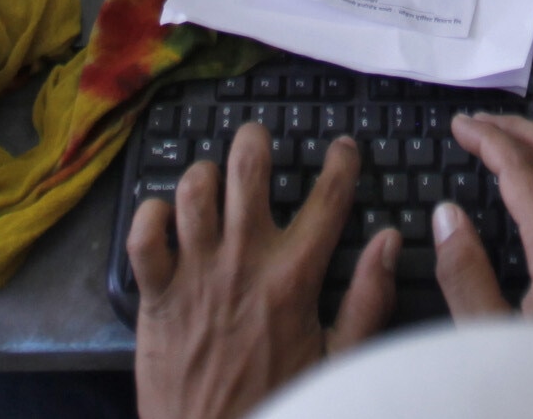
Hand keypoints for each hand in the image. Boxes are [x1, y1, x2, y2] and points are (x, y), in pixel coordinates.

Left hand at [129, 122, 395, 418]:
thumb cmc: (280, 403)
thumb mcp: (339, 359)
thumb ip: (368, 299)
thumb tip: (389, 242)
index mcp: (293, 278)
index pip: (326, 200)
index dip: (340, 164)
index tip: (342, 148)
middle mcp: (242, 263)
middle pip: (246, 170)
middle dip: (254, 142)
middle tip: (257, 139)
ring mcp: (195, 276)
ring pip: (192, 191)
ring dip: (202, 174)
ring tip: (211, 177)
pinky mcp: (156, 296)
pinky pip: (143, 236)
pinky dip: (149, 215)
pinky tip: (163, 215)